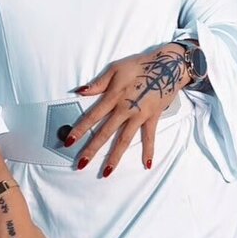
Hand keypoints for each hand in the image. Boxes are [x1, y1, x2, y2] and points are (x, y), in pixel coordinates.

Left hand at [65, 43, 190, 174]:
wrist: (168, 66)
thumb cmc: (140, 65)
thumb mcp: (116, 68)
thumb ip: (98, 83)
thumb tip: (79, 91)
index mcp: (113, 97)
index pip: (92, 116)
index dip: (80, 129)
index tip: (69, 142)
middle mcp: (125, 109)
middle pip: (105, 133)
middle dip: (92, 149)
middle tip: (81, 163)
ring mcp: (139, 116)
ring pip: (124, 139)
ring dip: (115, 157)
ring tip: (107, 172)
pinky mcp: (152, 118)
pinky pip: (150, 137)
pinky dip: (149, 151)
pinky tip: (147, 164)